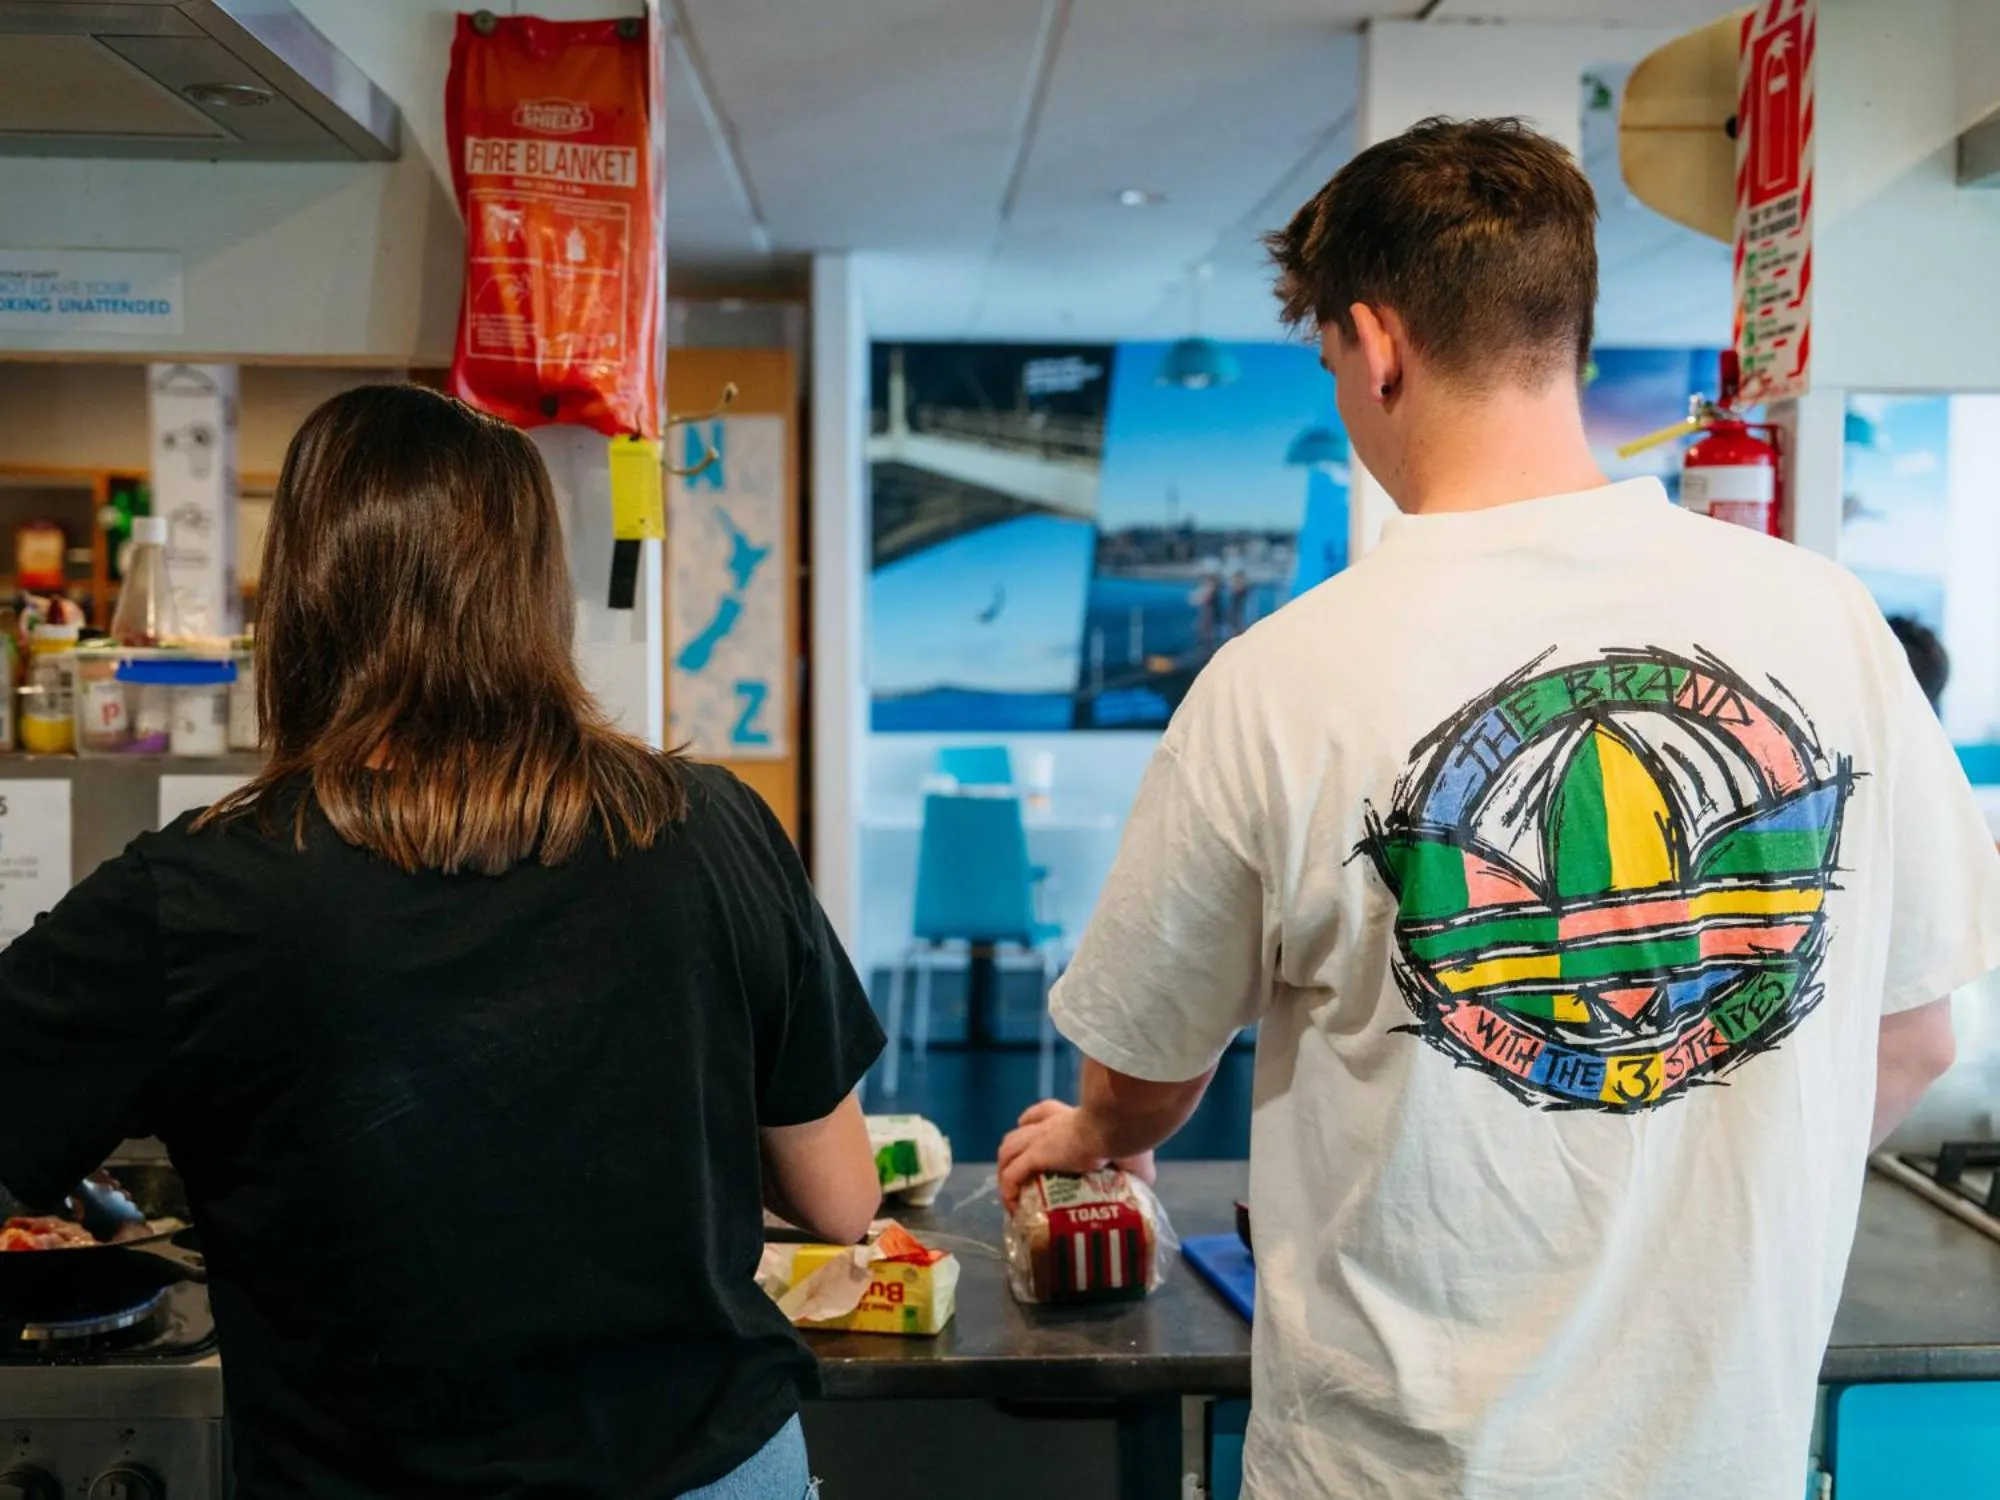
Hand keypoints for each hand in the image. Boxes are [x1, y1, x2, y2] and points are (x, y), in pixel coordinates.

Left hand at [997, 1099, 1156, 1211]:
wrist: (1117, 1127)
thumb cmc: (1129, 1138)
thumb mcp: (1138, 1155)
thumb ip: (1137, 1167)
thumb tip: (1145, 1181)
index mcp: (1074, 1120)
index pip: (1045, 1112)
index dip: (1032, 1120)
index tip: (1027, 1129)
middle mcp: (1052, 1125)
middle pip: (1019, 1132)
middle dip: (1013, 1151)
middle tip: (1016, 1174)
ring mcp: (1042, 1138)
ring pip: (1009, 1150)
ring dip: (1005, 1171)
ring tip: (1010, 1194)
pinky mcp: (1037, 1154)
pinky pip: (1012, 1174)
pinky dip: (1008, 1188)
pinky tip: (1012, 1205)